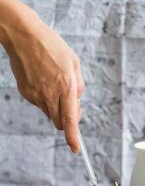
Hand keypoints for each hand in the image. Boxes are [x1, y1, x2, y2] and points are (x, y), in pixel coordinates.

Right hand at [0, 0, 83, 152]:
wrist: (24, 36)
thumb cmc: (51, 45)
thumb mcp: (73, 61)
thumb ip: (78, 84)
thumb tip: (78, 101)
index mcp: (66, 86)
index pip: (70, 120)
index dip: (73, 137)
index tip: (76, 148)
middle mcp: (50, 94)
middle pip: (59, 122)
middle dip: (67, 121)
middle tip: (73, 107)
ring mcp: (36, 95)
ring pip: (49, 113)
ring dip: (56, 107)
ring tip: (55, 83)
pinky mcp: (26, 93)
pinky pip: (39, 103)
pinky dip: (44, 98)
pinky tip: (43, 79)